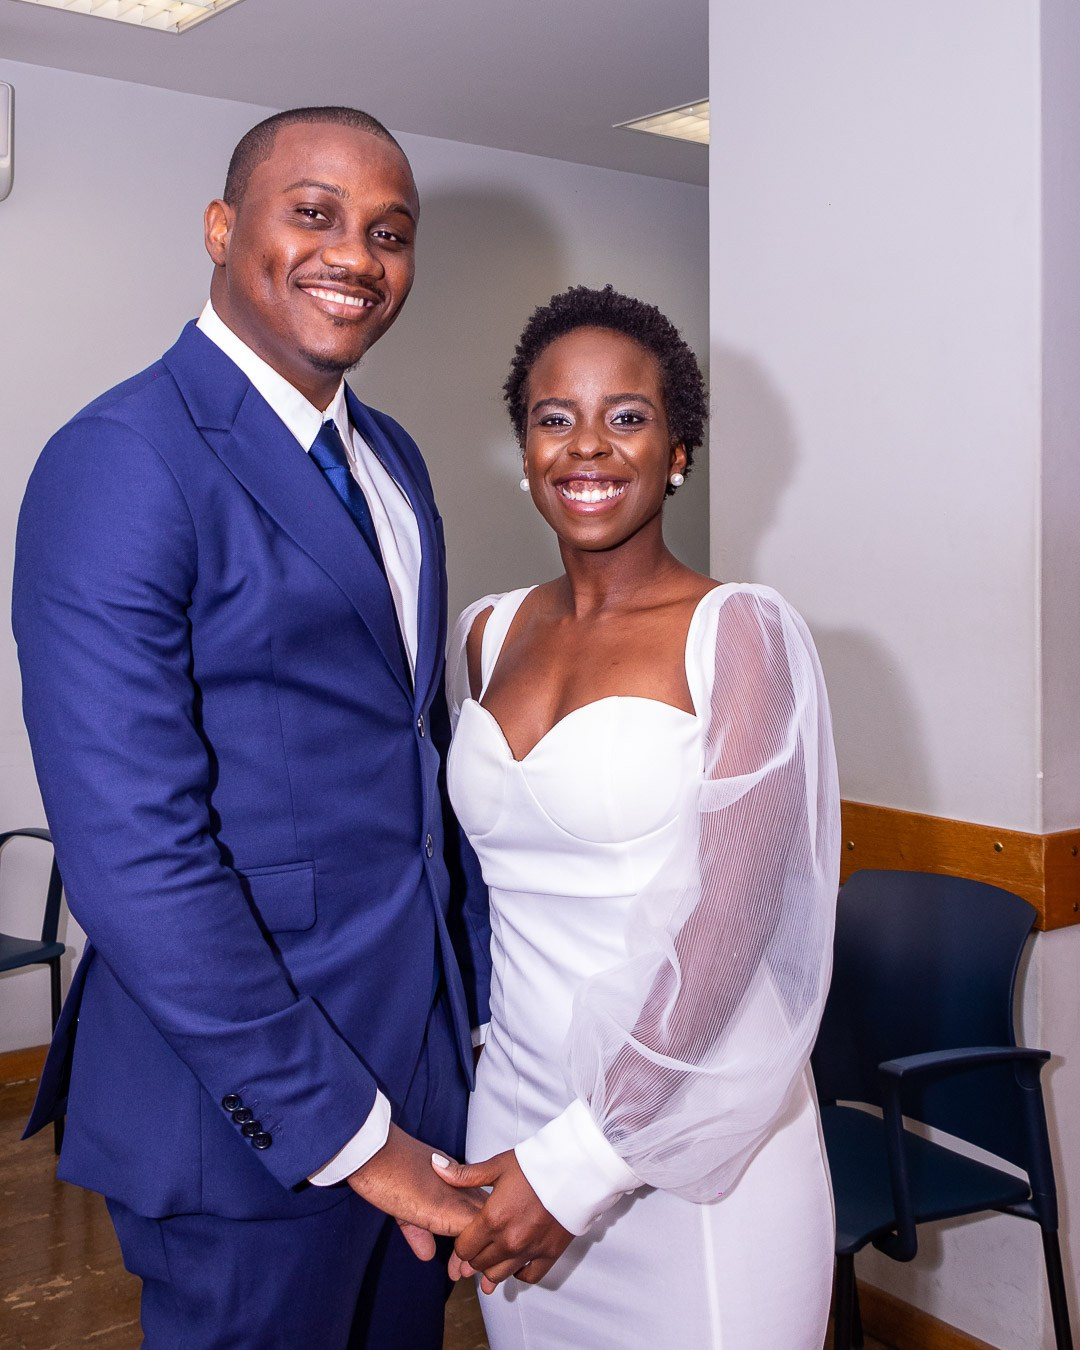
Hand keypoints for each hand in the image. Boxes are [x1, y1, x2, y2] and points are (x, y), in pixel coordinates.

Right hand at [347, 1124, 485, 1260]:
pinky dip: (467, 1256)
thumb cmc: (384, 1168)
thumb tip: (427, 1253)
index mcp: (455, 1178)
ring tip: (461, 1275)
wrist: (374, 1152)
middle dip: (481, 1248)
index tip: (464, 1259)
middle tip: (466, 1272)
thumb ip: (419, 1230)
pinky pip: (470, 1235)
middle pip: (487, 1218)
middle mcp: (463, 1184)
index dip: (476, 1235)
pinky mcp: (450, 1208)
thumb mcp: (405, 1204)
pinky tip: (457, 1269)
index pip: (478, 1208)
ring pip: (484, 1229)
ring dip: (476, 1256)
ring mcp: (459, 1195)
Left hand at [432, 1150, 573, 1291]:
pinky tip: (515, 1262)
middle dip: (474, 1256)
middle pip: (479, 1263)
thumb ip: (465, 1175)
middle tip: (477, 1247)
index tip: (465, 1237)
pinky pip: (528, 1277)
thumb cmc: (535, 1165)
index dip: (461, 1244)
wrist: (576, 1169)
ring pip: (499, 1275)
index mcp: (492, 1218)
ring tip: (492, 1259)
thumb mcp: (498, 1166)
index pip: (464, 1248)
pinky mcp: (550, 1254)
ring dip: (492, 1268)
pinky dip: (519, 1273)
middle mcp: (509, 1240)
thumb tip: (435, 1166)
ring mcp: (530, 1250)